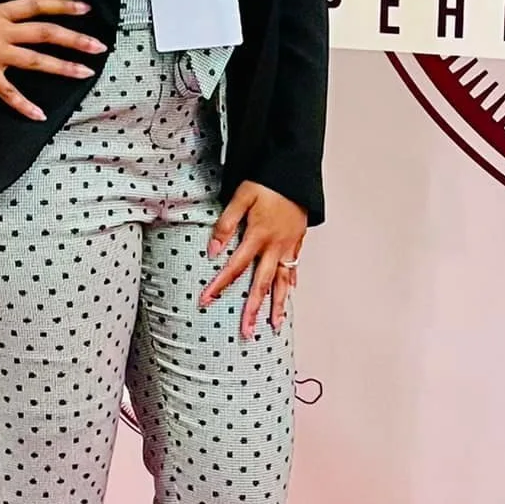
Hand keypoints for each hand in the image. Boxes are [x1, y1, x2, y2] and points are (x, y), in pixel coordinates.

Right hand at [0, 0, 104, 120]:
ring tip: (84, 72)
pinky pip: (8, 92)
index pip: (37, 5)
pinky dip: (23, 105)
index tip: (84, 9)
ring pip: (36, 60)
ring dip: (62, 67)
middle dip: (75, 39)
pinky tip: (38, 115)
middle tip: (98, 45)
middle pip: (46, 33)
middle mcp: (2, 31)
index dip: (63, 5)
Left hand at [202, 182, 306, 336]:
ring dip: (278, 304)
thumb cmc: (267, 181)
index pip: (235, 267)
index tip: (206, 301)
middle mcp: (275, 246)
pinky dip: (291, 282)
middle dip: (254, 310)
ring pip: (283, 281)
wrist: (296, 172)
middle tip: (247, 332)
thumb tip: (212, 251)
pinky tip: (290, 293)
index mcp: (258, 236)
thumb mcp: (241, 196)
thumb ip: (226, 224)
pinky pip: (294, 266)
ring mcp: (289, 245)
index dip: (220, 285)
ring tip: (274, 324)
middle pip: (262, 284)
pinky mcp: (298, 240)